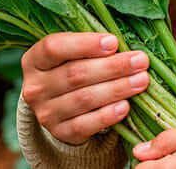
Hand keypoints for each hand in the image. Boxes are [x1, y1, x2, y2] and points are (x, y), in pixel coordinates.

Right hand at [19, 32, 151, 144]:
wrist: (59, 108)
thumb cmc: (71, 70)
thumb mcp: (71, 54)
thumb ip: (89, 46)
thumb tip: (121, 42)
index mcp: (34, 60)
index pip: (53, 48)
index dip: (84, 44)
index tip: (114, 42)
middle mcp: (35, 87)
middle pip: (75, 74)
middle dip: (112, 67)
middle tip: (140, 61)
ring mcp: (45, 113)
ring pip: (84, 99)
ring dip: (117, 88)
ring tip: (141, 80)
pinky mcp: (60, 132)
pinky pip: (85, 125)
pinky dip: (107, 115)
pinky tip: (125, 106)